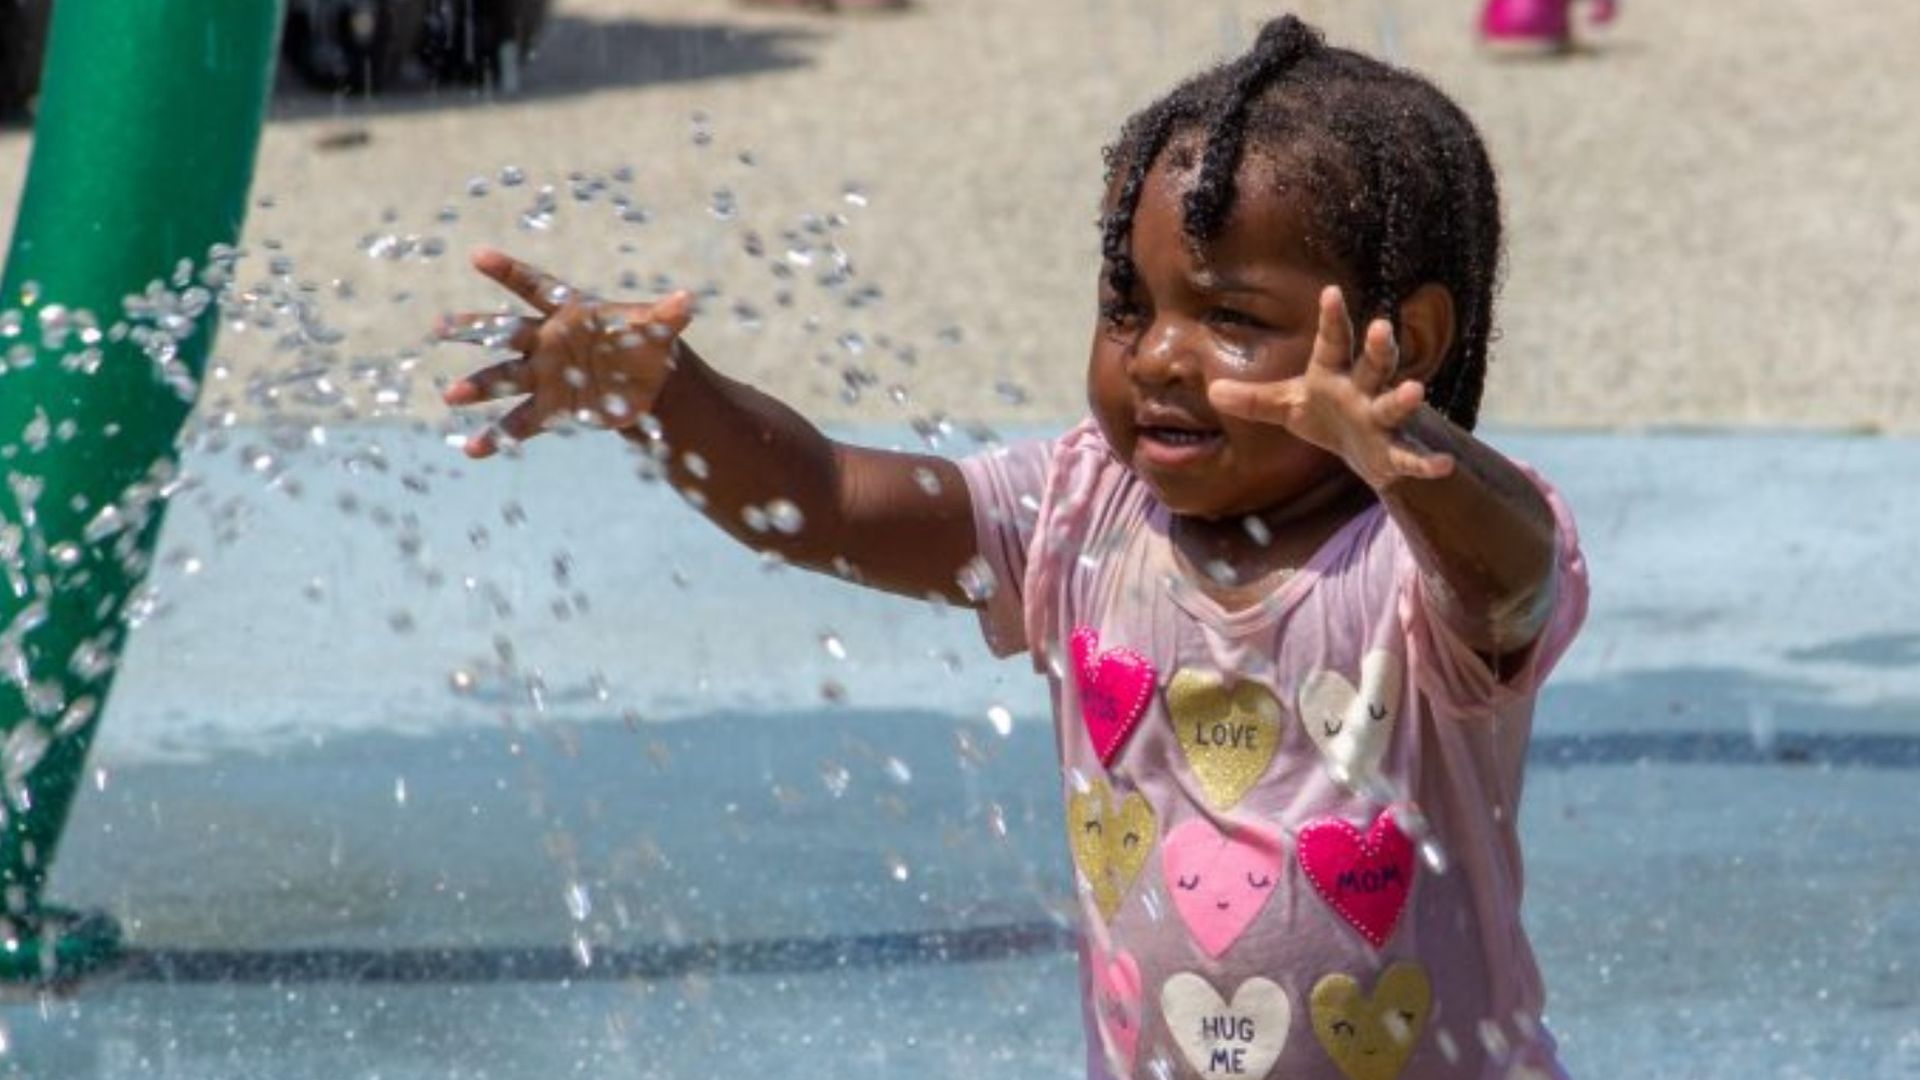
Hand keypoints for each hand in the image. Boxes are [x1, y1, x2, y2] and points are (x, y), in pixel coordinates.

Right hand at [437, 248, 692, 458]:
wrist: (647, 383)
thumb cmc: (645, 344)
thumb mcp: (657, 329)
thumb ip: (666, 316)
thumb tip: (687, 301)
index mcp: (568, 312)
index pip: (535, 287)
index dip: (509, 272)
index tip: (479, 256)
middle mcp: (547, 342)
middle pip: (506, 333)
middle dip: (476, 330)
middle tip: (444, 327)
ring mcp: (544, 376)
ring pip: (505, 378)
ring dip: (480, 386)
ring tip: (454, 395)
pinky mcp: (550, 409)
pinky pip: (519, 423)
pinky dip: (497, 438)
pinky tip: (473, 450)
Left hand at [1207, 286, 1454, 490]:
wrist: (1364, 450)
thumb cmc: (1327, 414)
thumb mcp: (1288, 405)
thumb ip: (1254, 399)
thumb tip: (1211, 391)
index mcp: (1334, 373)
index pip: (1333, 341)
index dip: (1332, 317)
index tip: (1330, 291)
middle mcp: (1363, 390)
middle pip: (1373, 364)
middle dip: (1379, 348)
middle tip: (1382, 328)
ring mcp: (1381, 419)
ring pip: (1394, 406)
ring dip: (1404, 399)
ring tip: (1416, 391)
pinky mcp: (1394, 452)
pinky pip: (1412, 457)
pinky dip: (1427, 463)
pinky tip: (1442, 465)